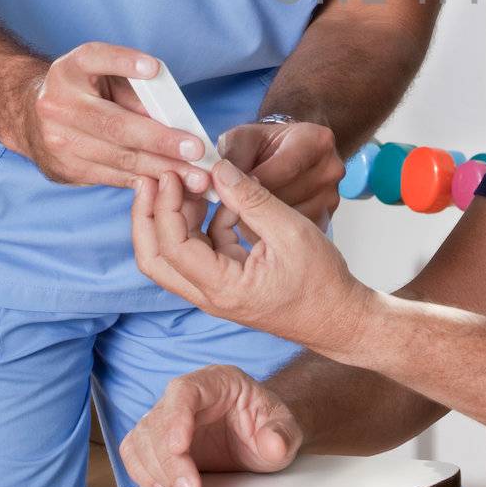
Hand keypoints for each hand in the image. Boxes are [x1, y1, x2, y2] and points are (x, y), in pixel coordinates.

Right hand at [9, 43, 216, 194]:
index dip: (124, 62)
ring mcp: (57, 140)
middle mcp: (58, 104)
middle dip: (161, 140)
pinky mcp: (64, 168)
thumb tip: (176, 119)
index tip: (153, 68)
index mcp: (71, 69)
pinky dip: (145, 182)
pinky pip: (112, 177)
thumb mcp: (105, 75)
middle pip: (116, 125)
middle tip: (196, 150)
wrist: (31, 115)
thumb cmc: (85, 89)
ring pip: (118, 158)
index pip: (97, 59)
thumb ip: (136, 89)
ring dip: (162, 170)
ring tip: (196, 178)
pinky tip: (173, 186)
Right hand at [119, 364, 302, 486]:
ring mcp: (169, 417)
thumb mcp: (286, 429)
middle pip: (159, 419)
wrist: (262, 439)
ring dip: (156, 469)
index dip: (177, 417)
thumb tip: (275, 445)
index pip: (185, 390)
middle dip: (169, 458)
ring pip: (143, 437)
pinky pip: (135, 451)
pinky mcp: (158, 441)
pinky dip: (143, 472)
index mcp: (217, 381)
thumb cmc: (269, 427)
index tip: (180, 447)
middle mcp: (187, 396)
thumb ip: (283, 435)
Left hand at [131, 160, 373, 358]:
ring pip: (171, 255)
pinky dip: (200, 223)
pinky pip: (198, 250)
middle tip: (154, 179)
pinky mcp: (224, 281)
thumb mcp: (291, 231)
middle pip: (155, 258)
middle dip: (147, 216)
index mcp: (223, 288)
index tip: (172, 176)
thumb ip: (253, 200)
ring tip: (189, 182)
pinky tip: (221, 200)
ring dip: (173, 217)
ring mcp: (214, 290)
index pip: (173, 247)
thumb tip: (220, 170)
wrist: (337, 317)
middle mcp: (210, 294)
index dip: (166, 207)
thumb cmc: (321, 282)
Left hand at [212, 120, 343, 243]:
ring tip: (243, 209)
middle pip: (284, 198)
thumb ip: (231, 156)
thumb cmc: (265, 144)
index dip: (249, 185)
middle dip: (251, 204)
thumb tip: (219, 180)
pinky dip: (269, 232)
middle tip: (228, 203)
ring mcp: (330, 197)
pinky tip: (258, 220)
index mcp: (316, 141)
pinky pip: (290, 233)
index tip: (226, 192)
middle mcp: (330, 169)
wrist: (287, 152)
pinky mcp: (325, 219)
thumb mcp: (243, 138)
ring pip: (285, 220)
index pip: (283, 170)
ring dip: (258, 221)